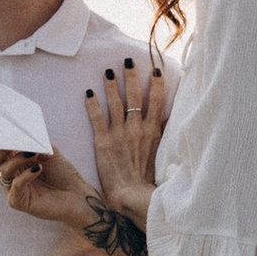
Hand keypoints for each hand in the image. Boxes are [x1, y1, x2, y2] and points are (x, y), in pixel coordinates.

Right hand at [0, 145, 96, 230]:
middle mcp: (11, 174)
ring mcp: (13, 188)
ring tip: (32, 154)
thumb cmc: (63, 173)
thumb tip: (21, 136)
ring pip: (4, 171)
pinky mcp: (18, 202)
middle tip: (11, 139)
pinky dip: (25, 176)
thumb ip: (36, 143)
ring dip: (17, 160)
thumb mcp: (50, 153)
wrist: (77, 196)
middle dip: (1, 148)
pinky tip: (38, 168)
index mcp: (15, 161)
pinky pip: (15, 186)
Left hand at [88, 59, 164, 222]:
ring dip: (111, 84)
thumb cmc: (148, 181)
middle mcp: (137, 128)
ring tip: (108, 71)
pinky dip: (92, 104)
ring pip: (116, 102)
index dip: (156, 83)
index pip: (156, 100)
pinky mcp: (103, 142)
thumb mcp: (162, 155)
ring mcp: (120, 134)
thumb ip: (163, 136)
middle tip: (128, 60)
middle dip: (132, 75)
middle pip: (135, 95)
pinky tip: (88, 92)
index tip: (154, 69)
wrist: (132, 196)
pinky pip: (96, 117)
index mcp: (153, 131)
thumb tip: (167, 121)